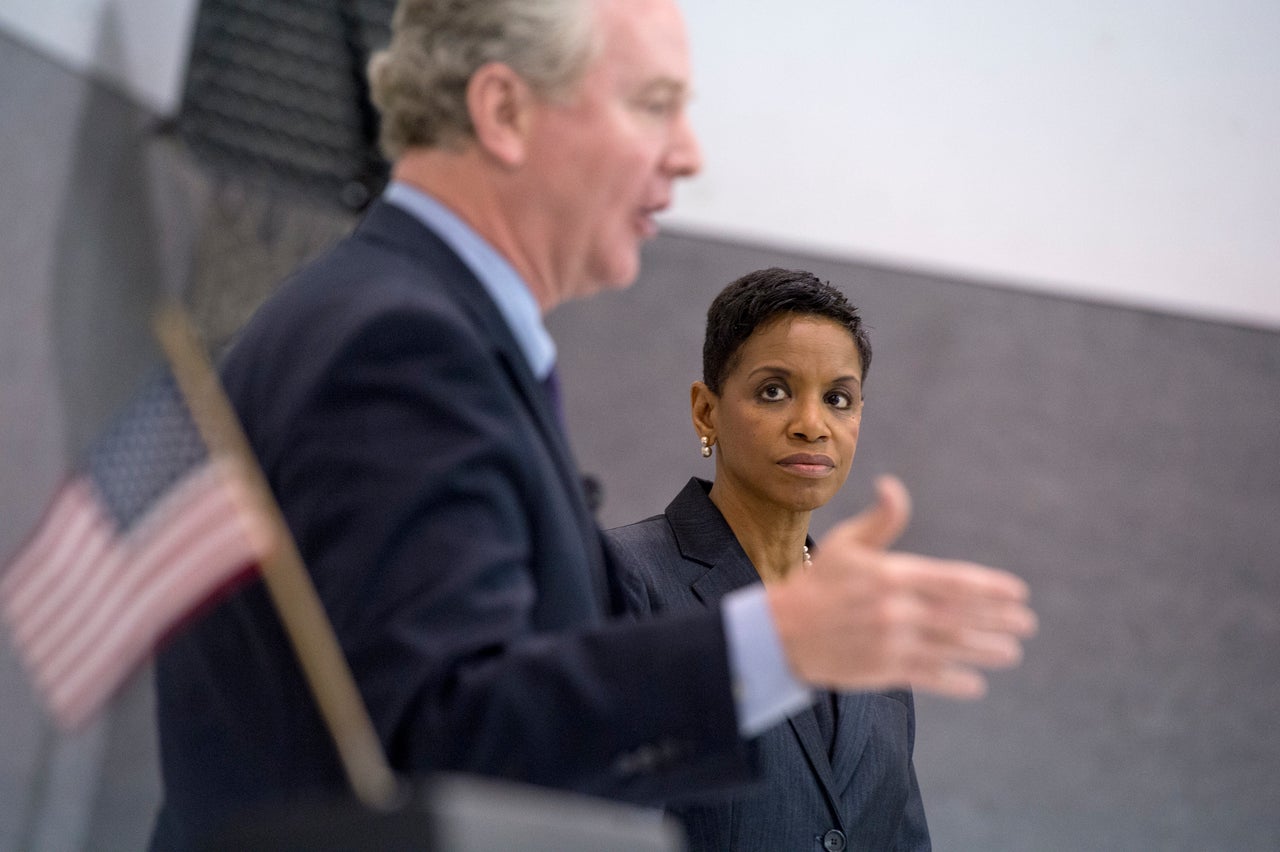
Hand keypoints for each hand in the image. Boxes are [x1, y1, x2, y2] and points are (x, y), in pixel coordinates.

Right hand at [767, 479, 1036, 698]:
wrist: (781, 632)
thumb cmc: (817, 583)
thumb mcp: (846, 544)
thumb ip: (880, 521)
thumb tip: (893, 486)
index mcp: (892, 575)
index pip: (953, 580)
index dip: (990, 587)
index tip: (1018, 592)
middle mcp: (896, 610)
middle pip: (960, 615)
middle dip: (997, 619)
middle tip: (1026, 623)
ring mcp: (891, 642)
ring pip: (950, 647)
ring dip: (984, 650)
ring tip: (1011, 652)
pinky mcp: (882, 670)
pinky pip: (928, 676)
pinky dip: (954, 680)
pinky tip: (976, 683)